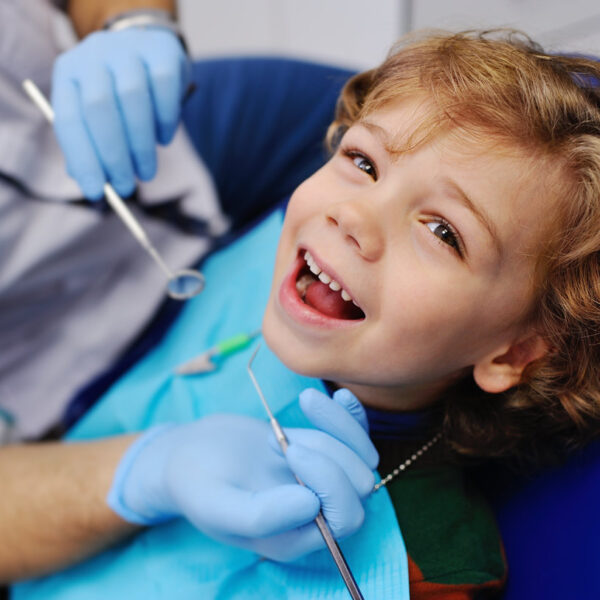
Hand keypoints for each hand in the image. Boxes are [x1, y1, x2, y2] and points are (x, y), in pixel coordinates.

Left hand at [51, 28, 188, 199]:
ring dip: (141, 146)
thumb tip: (93, 185)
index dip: (83, 159)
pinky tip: (164, 139)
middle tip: (126, 188)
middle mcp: (93, 55)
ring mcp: (128, 48)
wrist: (148, 51)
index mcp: (68, 74)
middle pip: (99, 108)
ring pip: (132, 99)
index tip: (96, 193)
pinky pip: (164, 89)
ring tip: (147, 172)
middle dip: (114, 156)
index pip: (69, 119)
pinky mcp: (162, 49)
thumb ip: (91, 145)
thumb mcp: (97, 116)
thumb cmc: (119, 96)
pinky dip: (165, 122)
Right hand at [108, 388, 378, 561]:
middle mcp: (317, 513)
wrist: (190, 455)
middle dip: (327, 452)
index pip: (345, 517)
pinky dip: (352, 414)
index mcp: (297, 537)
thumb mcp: (216, 505)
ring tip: (289, 417)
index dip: (330, 482)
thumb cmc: (197, 483)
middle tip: (277, 438)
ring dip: (334, 427)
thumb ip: (260, 516)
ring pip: (361, 455)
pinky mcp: (321, 451)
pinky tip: (339, 395)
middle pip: (359, 483)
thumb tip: (312, 506)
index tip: (291, 450)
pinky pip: (355, 434)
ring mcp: (322, 480)